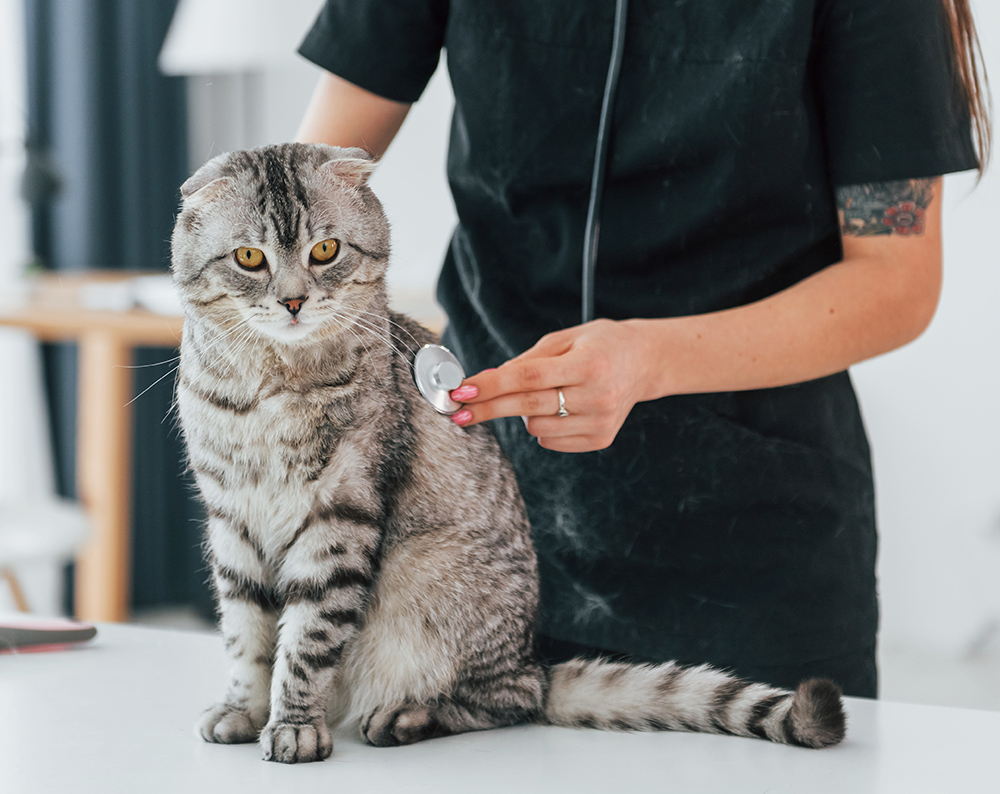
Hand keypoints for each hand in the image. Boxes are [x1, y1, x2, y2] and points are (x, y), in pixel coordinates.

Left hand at [448, 319, 655, 452]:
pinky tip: (560, 408)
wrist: (645, 363)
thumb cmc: (600, 344)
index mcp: (589, 364)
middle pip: (528, 406)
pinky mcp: (600, 440)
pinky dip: (543, 426)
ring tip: (546, 393)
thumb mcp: (566, 338)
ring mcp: (600, 422)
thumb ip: (527, 360)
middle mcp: (597, 396)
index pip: (529, 377)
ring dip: (525, 413)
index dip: (492, 385)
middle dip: (488, 408)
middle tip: (458, 411)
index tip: (462, 391)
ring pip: (536, 428)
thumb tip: (486, 381)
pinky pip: (550, 441)